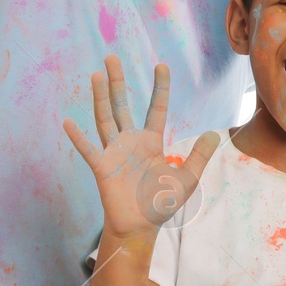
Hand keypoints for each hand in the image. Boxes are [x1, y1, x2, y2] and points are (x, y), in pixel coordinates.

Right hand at [64, 57, 220, 248]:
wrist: (140, 227)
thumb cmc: (161, 204)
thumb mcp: (187, 179)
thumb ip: (199, 157)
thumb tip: (216, 134)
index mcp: (151, 142)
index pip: (156, 108)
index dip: (160, 87)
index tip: (161, 65)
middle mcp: (130, 142)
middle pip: (122, 105)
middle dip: (118, 82)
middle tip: (112, 57)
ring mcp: (114, 152)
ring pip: (105, 119)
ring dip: (100, 98)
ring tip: (96, 75)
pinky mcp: (102, 168)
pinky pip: (88, 149)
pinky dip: (79, 137)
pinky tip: (69, 122)